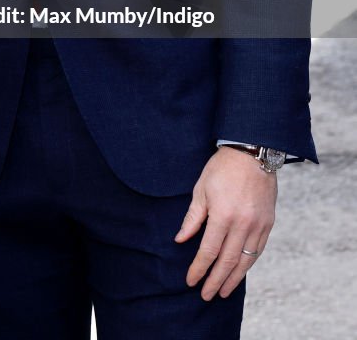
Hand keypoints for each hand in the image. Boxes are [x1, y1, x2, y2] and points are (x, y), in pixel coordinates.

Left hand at [175, 146, 276, 299]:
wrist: (252, 153)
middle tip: (207, 295)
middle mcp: (243, 224)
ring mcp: (258, 225)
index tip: (191, 280)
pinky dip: (249, 263)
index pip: (209, 250)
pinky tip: (241, 271)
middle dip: (216, 280)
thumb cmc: (222, 168)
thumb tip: (181, 239)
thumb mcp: (201, 189)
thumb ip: (193, 217)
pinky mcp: (268, 223)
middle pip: (228, 261)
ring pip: (246, 260)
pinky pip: (258, 250)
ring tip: (224, 291)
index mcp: (223, 215)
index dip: (199, 268)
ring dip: (234, 278)